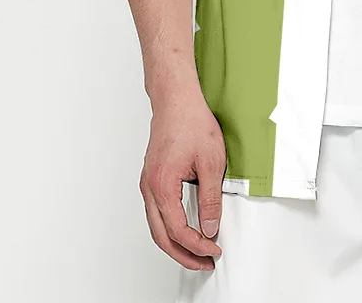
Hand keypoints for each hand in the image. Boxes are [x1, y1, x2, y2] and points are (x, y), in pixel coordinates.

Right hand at [139, 88, 227, 270]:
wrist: (176, 99)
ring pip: (156, 226)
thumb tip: (209, 226)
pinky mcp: (151, 178)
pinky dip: (169, 227)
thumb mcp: (211, 161)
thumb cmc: (191, 122)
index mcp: (162, 186)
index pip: (178, 230)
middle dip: (183, 254)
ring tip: (197, 251)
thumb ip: (210, 197)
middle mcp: (149, 188)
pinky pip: (156, 212)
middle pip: (161, 236)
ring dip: (175, 243)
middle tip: (204, 262)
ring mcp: (147, 183)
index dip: (197, 245)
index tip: (214, 250)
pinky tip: (185, 229)